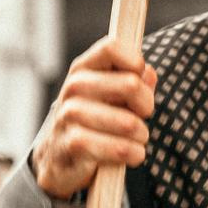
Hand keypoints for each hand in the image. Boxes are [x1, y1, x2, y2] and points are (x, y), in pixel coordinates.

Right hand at [31, 37, 157, 200]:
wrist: (58, 159)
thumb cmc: (94, 122)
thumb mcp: (113, 98)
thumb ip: (134, 83)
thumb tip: (149, 73)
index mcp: (84, 69)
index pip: (111, 48)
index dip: (134, 62)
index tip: (141, 80)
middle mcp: (73, 87)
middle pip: (130, 84)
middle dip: (146, 104)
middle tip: (143, 116)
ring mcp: (68, 115)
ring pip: (126, 122)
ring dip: (141, 134)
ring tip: (139, 139)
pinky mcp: (70, 145)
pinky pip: (114, 148)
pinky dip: (131, 153)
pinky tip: (134, 154)